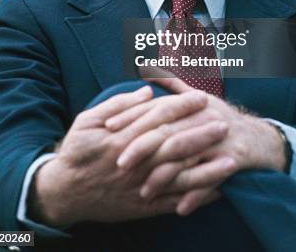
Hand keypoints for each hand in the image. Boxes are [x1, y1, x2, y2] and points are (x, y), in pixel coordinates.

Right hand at [30, 85, 226, 225]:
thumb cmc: (76, 152)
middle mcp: (135, 163)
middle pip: (174, 147)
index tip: (202, 96)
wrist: (64, 193)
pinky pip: (174, 203)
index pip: (159, 118)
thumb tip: (148, 89)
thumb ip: (119, 104)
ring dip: (207, 170)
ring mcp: (140, 187)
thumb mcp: (88, 120)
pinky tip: (218, 191)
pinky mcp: (143, 207)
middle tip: (225, 123)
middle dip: (201, 135)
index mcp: (122, 138)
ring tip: (231, 160)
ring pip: (179, 178)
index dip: (182, 107)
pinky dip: (196, 199)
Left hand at [107, 77, 286, 214]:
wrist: (260, 138)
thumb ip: (173, 85)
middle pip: (168, 131)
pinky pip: (213, 179)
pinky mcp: (234, 158)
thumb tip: (148, 70)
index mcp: (192, 102)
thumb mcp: (199, 97)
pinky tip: (180, 208)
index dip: (131, 116)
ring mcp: (219, 138)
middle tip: (119, 163)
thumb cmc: (221, 118)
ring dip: (165, 176)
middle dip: (142, 147)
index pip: (156, 107)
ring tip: (145, 191)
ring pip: (187, 156)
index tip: (109, 128)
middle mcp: (204, 117)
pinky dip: (197, 193)